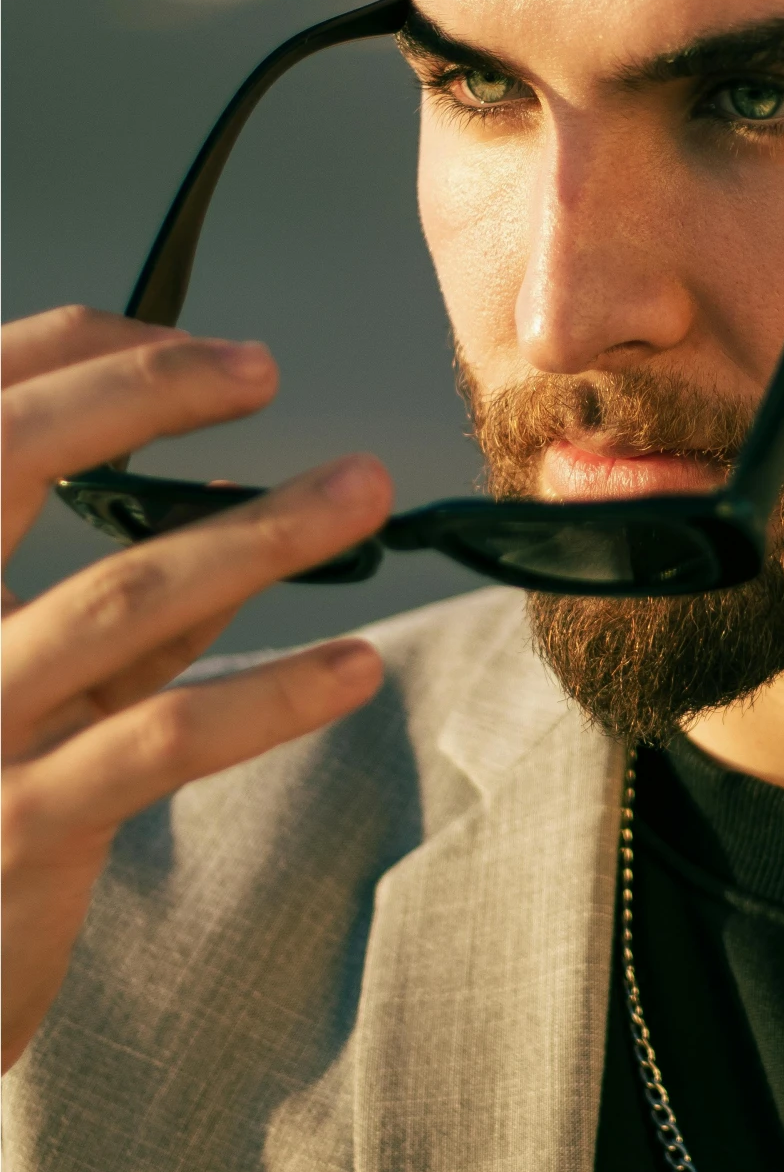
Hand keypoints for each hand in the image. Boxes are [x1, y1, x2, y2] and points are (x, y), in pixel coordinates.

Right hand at [1, 306, 393, 1071]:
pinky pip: (162, 734)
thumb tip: (242, 513)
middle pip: (4, 456)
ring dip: (257, 533)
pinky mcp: (18, 821)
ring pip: (118, 595)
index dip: (75, 358)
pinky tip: (354, 666)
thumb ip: (124, 609)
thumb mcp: (37, 679)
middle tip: (260, 370)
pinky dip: (271, 691)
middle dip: (142, 389)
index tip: (187, 350)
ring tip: (361, 490)